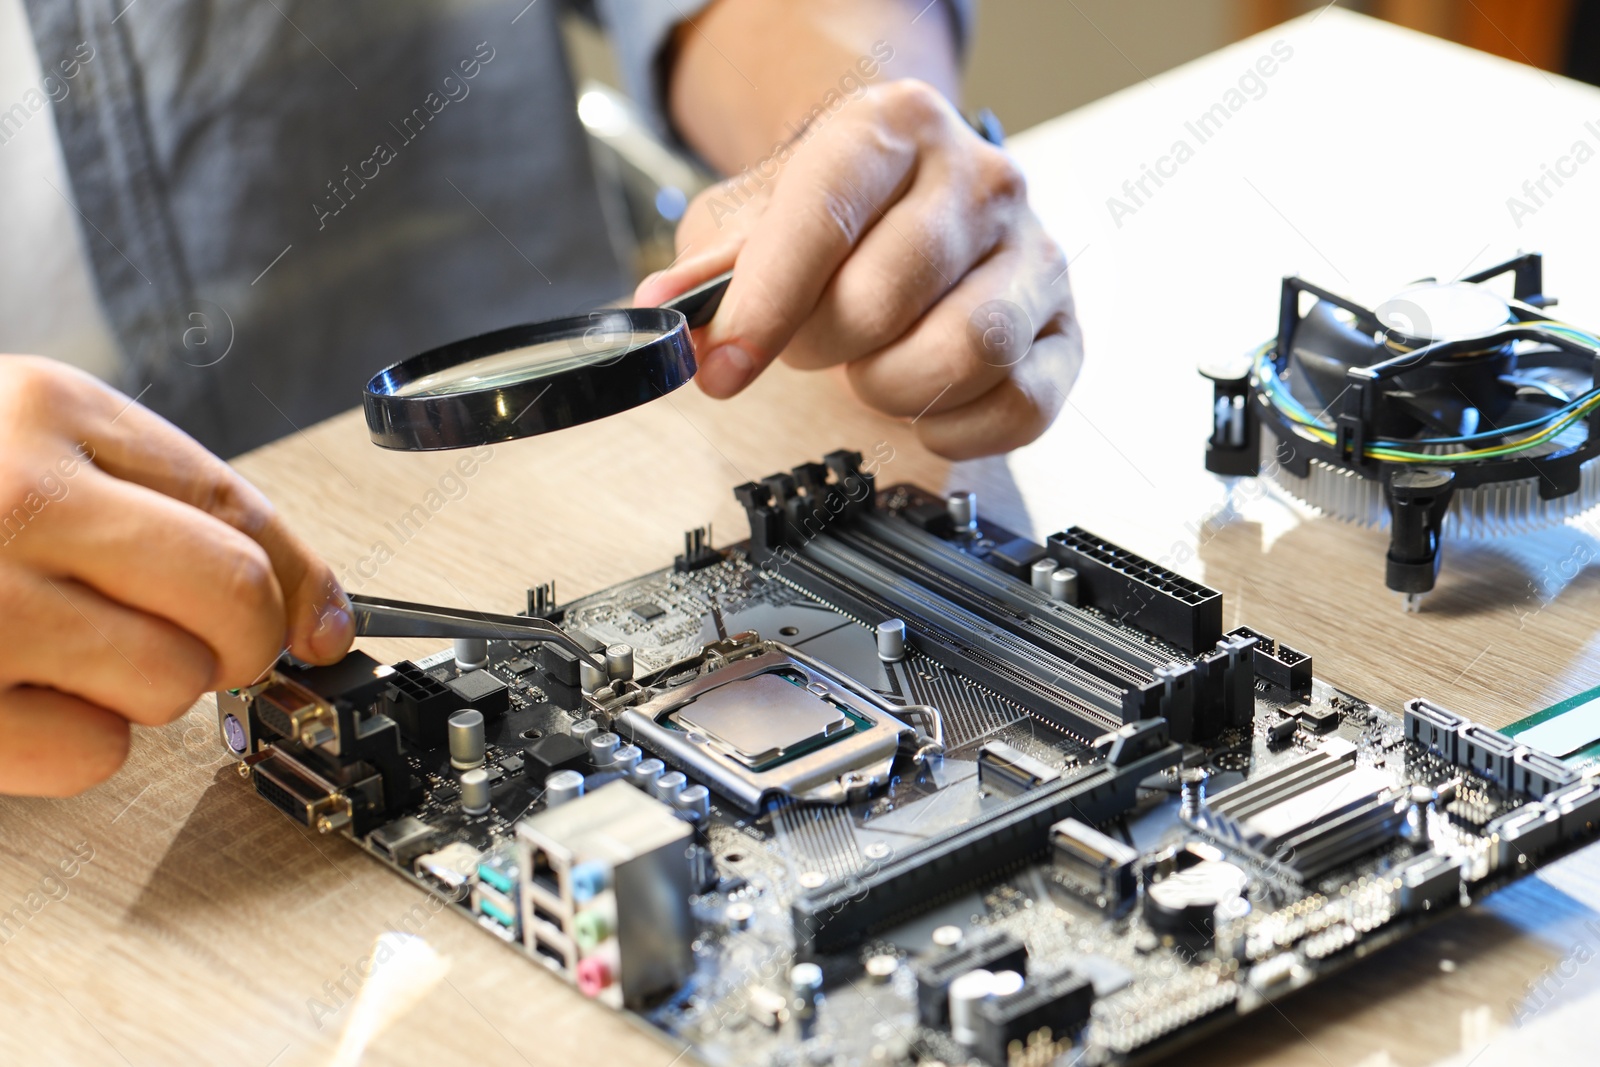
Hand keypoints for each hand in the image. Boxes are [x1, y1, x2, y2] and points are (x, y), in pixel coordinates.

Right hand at [0, 357, 353, 795]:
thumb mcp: (26, 437)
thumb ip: (161, 500)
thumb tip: (314, 610)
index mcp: (47, 412)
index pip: (243, 510)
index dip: (301, 582)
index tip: (322, 627)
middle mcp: (11, 498)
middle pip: (230, 597)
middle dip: (239, 640)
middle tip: (202, 646)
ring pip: (170, 683)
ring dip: (144, 688)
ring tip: (68, 652)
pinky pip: (88, 753)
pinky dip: (73, 743)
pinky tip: (17, 693)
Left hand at [635, 79, 1082, 459]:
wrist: (913, 195)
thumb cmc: (836, 211)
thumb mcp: (756, 216)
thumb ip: (710, 270)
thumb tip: (664, 317)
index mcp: (896, 127)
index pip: (826, 216)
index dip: (766, 306)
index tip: (722, 367)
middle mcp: (980, 180)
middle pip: (887, 296)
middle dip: (822, 345)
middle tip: (809, 345)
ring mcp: (1035, 253)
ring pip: (970, 348)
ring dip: (891, 386)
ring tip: (868, 368)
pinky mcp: (1066, 328)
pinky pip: (1024, 401)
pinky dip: (957, 427)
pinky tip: (921, 405)